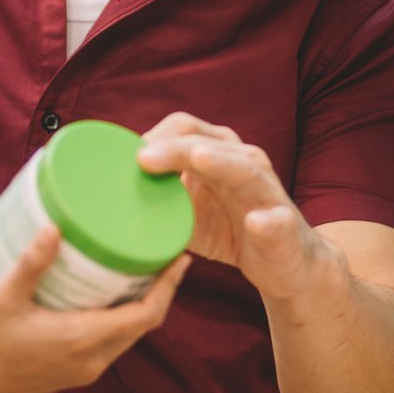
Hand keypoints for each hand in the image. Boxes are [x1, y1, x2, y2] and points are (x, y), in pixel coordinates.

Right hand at [0, 226, 189, 392]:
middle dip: (159, 291)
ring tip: (139, 270)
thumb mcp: (4, 296)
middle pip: (142, 324)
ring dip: (138, 306)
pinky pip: (108, 343)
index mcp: (84, 340)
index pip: (147, 314)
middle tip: (162, 254)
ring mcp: (81, 370)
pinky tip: (105, 295)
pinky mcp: (69, 373)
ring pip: (125, 335)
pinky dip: (117, 318)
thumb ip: (33, 261)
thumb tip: (55, 224)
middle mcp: (91, 360)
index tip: (181, 258)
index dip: (169, 286)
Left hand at [138, 112, 330, 301]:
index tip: (121, 154)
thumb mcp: (188, 211)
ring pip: (244, 169)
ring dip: (221, 163)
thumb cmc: (230, 228)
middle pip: (206, 142)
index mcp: (218, 153)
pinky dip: (267, 221)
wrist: (285, 263)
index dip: (153, 137)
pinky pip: (276, 221)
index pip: (184, 129)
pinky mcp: (283, 227)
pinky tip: (256, 222)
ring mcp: (266, 192)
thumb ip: (158, 197)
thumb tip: (108, 197)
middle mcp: (244, 163)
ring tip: (199, 159)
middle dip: (174, 148)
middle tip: (142, 158)